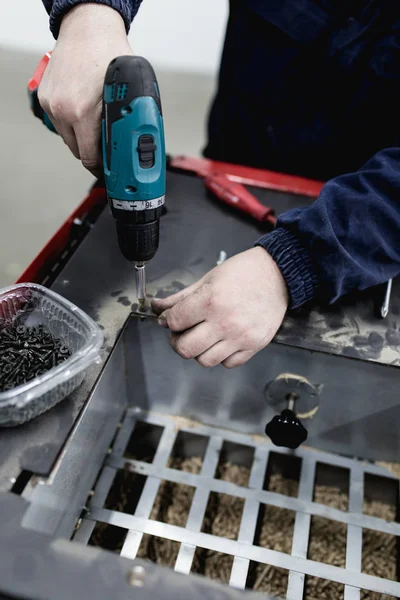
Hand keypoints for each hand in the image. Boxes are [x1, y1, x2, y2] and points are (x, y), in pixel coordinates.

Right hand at [38, 4, 132, 175]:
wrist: (87, 29)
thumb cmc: (110, 54)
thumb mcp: (129, 92)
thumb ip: (127, 122)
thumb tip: (134, 147)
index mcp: (82, 112)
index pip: (90, 158)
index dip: (103, 168)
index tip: (111, 171)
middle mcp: (62, 110)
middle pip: (78, 151)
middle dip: (95, 152)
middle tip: (109, 148)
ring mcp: (51, 104)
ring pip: (69, 138)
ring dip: (83, 137)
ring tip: (97, 124)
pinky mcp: (45, 98)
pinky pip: (60, 123)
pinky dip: (72, 123)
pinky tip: (85, 111)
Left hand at [152, 247, 288, 367]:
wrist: (279, 274)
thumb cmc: (244, 272)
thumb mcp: (208, 278)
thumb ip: (180, 297)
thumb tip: (159, 307)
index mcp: (210, 301)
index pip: (175, 322)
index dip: (167, 320)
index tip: (170, 318)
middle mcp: (225, 322)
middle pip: (186, 349)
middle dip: (177, 341)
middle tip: (181, 332)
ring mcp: (241, 337)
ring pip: (205, 361)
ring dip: (199, 351)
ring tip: (202, 337)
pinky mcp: (255, 345)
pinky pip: (228, 363)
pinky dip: (221, 356)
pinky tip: (222, 341)